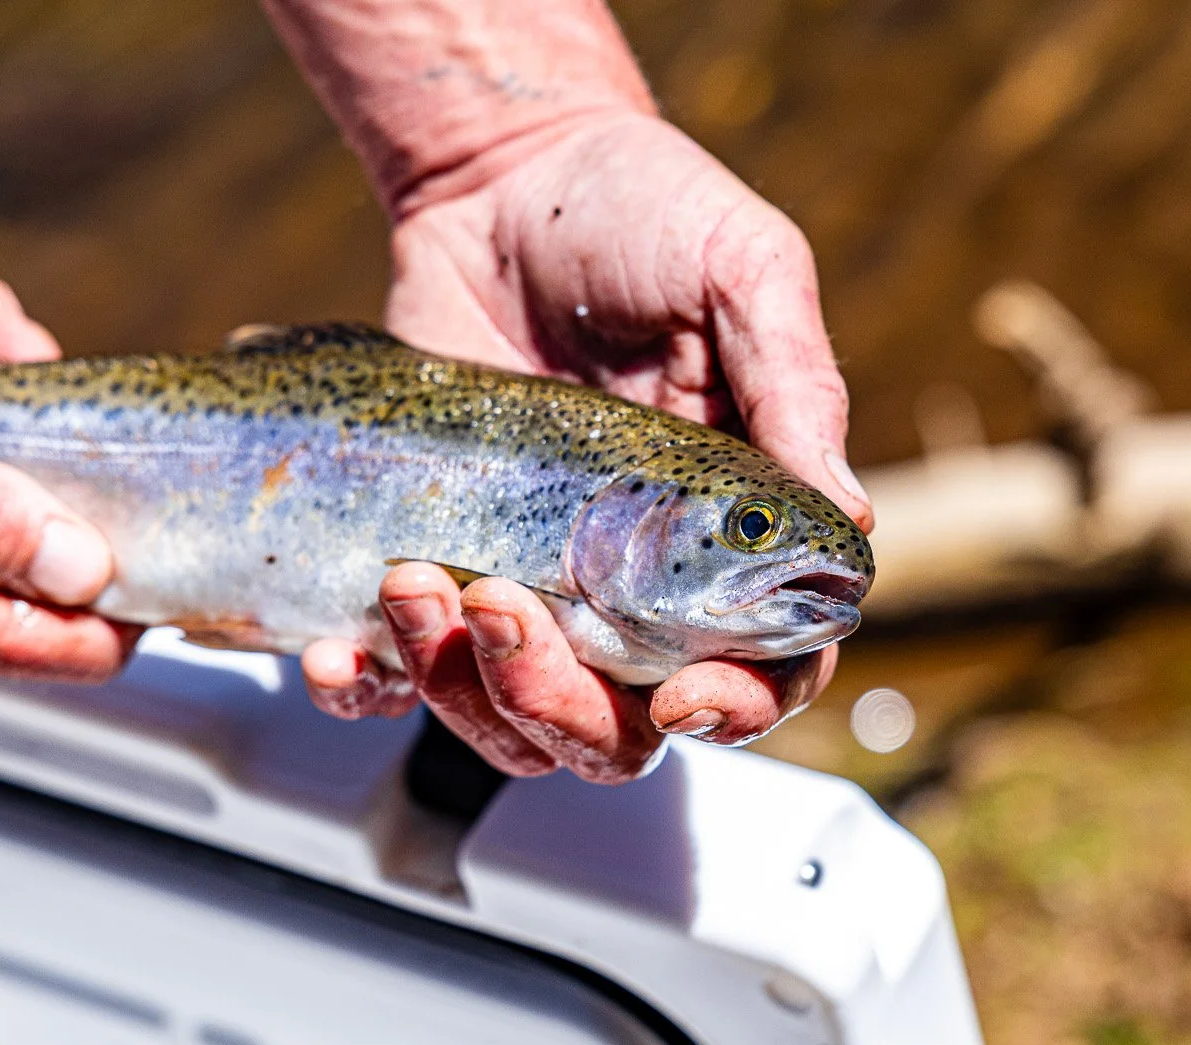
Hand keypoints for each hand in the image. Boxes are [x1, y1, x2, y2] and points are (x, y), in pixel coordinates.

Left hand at [303, 111, 863, 782]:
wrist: (497, 173)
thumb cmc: (639, 209)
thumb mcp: (740, 270)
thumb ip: (792, 388)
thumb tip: (851, 520)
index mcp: (731, 532)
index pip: (760, 668)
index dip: (737, 707)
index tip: (685, 697)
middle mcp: (636, 583)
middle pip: (619, 726)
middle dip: (563, 707)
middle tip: (511, 611)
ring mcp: (531, 581)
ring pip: (510, 722)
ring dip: (461, 688)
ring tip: (413, 581)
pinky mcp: (437, 564)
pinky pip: (401, 674)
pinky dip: (368, 685)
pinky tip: (338, 648)